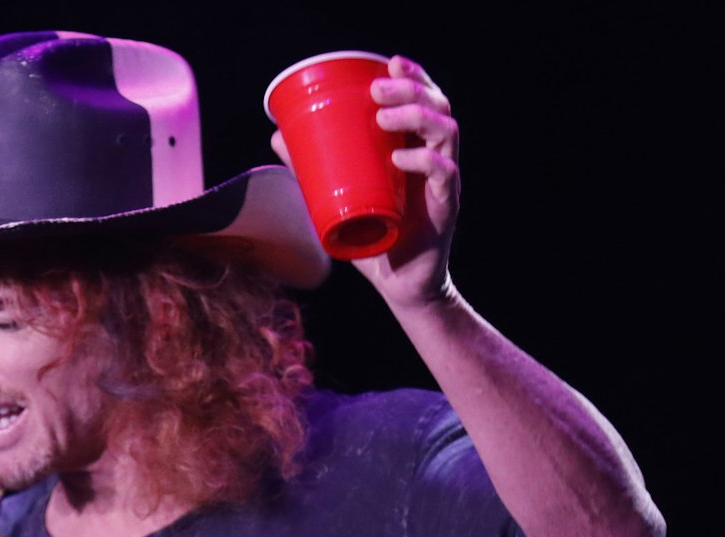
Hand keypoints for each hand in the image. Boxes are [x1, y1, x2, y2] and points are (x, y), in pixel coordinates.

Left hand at [270, 54, 459, 310]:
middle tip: (378, 89)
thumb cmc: (373, 239)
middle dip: (411, 88)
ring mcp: (443, 181)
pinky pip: (444, 174)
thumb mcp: (336, 198)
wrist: (399, 286)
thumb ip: (311, 168)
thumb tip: (278, 137)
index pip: (424, 99)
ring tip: (384, 116)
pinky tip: (399, 158)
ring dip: (416, 116)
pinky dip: (423, 161)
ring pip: (446, 132)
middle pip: (438, 106)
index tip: (389, 62)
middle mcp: (434, 158)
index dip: (413, 76)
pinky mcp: (446, 207)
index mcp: (415, 148)